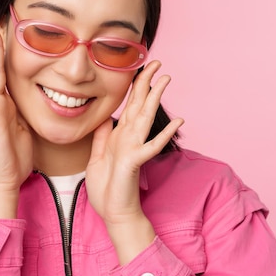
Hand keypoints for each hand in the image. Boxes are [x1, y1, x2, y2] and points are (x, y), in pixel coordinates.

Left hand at [85, 61, 182, 262]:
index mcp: (121, 135)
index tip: (141, 67)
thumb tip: (107, 118)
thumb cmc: (107, 188)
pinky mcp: (135, 161)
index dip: (135, 86)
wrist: (113, 213)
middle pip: (140, 105)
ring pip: (146, 118)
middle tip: (157, 62)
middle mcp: (130, 138)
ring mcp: (134, 148)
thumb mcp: (98, 157)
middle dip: (148, 83)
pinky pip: (151, 145)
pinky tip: (177, 121)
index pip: (129, 105)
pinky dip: (164, 133)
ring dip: (156, 98)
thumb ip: (103, 137)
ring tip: (167, 80)